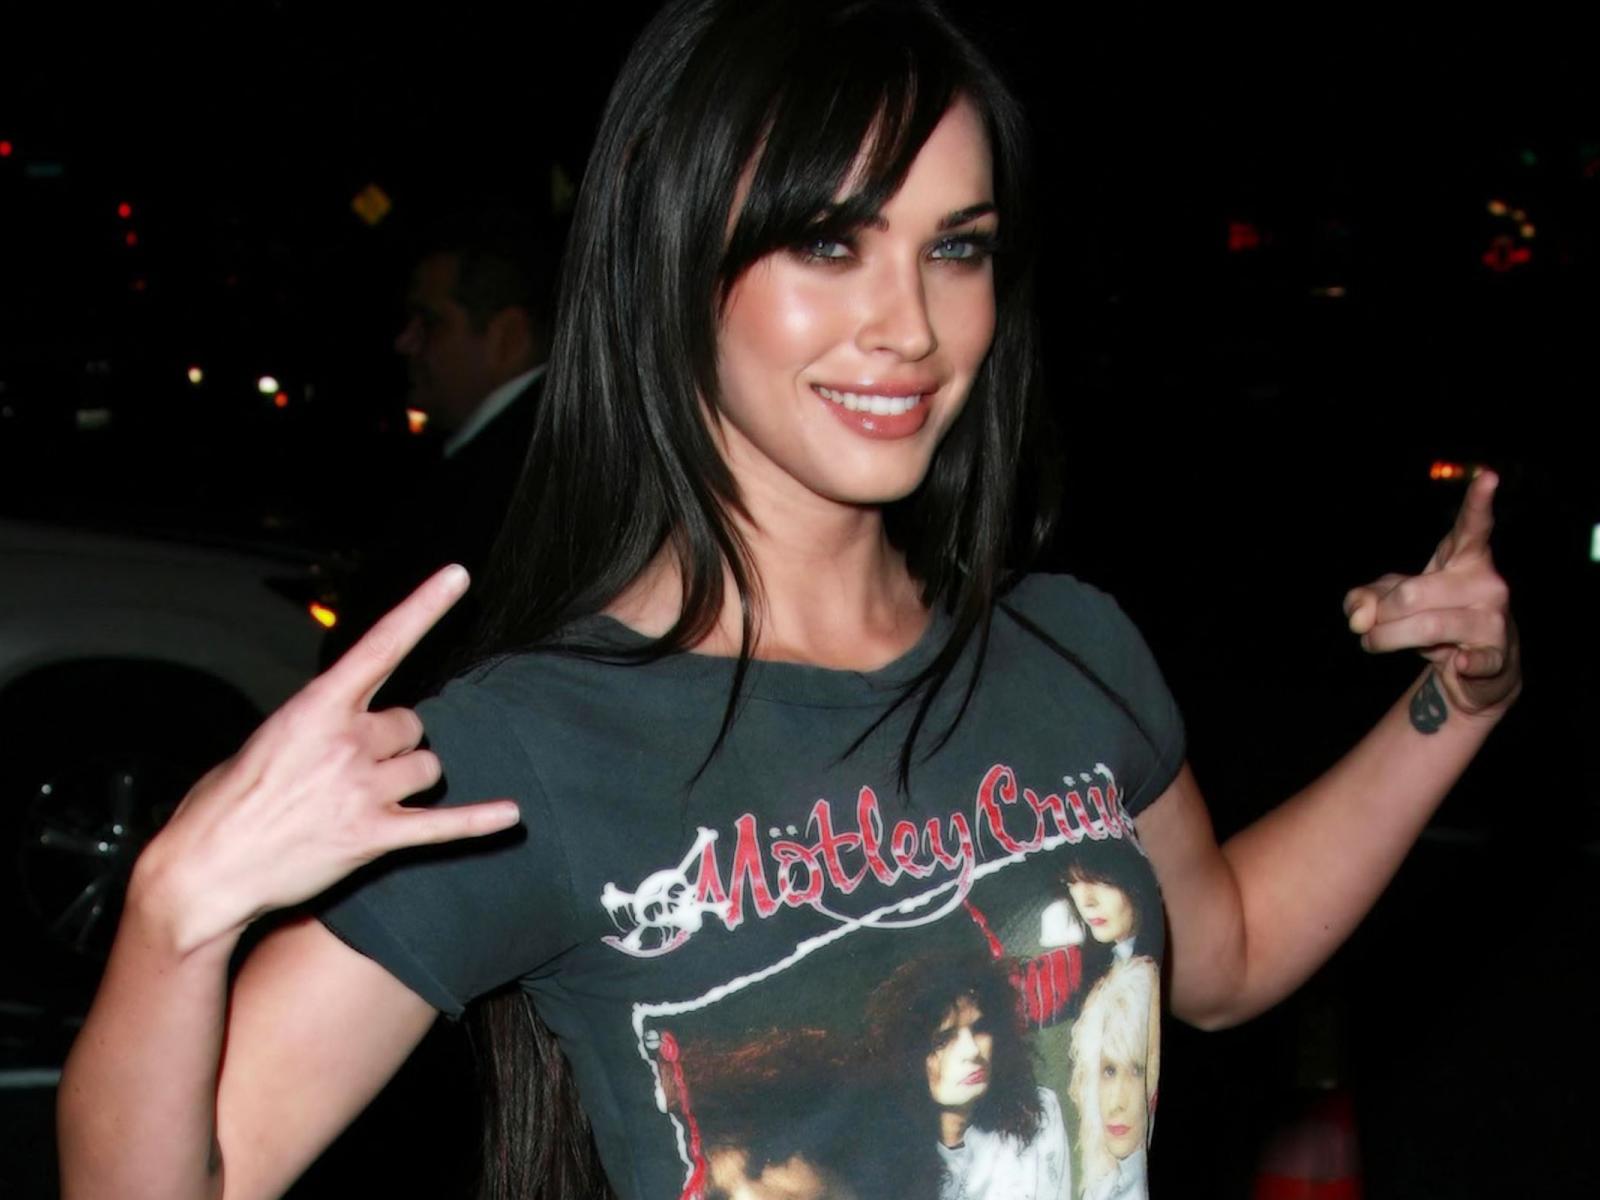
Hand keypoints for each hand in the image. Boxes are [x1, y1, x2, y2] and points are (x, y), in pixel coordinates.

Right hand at [133, 565, 521, 953]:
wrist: (203, 872)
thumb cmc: (226, 805)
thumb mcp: (266, 740)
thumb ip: (320, 722)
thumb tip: (356, 722)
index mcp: (316, 707)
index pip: (382, 644)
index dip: (424, 607)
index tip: (459, 576)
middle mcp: (346, 741)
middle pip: (412, 724)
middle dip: (394, 744)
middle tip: (356, 770)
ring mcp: (362, 789)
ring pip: (427, 768)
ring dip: (409, 781)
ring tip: (368, 801)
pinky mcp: (373, 836)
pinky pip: (443, 825)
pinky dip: (479, 821)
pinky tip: (511, 815)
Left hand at [1343, 470, 1519, 719]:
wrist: (1472, 670)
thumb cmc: (1431, 620)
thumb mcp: (1391, 602)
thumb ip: (1365, 598)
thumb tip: (1358, 615)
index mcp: (1464, 559)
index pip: (1471, 527)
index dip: (1478, 503)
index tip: (1488, 477)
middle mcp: (1486, 583)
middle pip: (1414, 592)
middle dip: (1380, 614)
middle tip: (1367, 628)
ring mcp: (1494, 619)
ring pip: (1428, 626)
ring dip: (1387, 638)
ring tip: (1374, 643)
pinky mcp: (1497, 656)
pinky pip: (1476, 660)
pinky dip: (1462, 664)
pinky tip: (1460, 663)